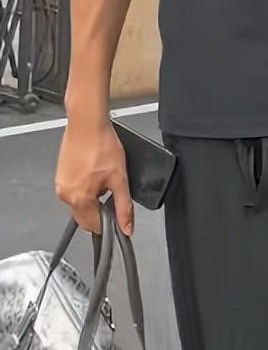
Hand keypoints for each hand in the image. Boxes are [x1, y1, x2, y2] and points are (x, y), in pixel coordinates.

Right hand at [55, 119, 132, 235]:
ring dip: (92, 199)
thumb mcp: (119, 177)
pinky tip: (94, 173)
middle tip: (112, 193)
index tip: (117, 214)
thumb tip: (126, 227)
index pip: (94, 226)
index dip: (109, 222)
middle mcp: (65, 195)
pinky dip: (84, 189)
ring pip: (79, 204)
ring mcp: (60, 184)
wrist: (87, 122)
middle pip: (84, 217)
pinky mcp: (60, 175)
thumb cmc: (101, 144)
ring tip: (103, 178)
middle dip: (99, 211)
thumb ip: (124, 206)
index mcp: (79, 199)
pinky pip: (73, 191)